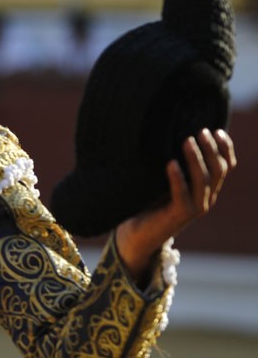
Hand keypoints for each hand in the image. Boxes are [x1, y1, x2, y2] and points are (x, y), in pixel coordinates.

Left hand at [116, 128, 235, 284]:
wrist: (139, 233)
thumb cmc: (151, 202)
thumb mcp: (166, 179)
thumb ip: (175, 164)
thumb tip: (170, 132)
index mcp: (206, 189)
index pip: (225, 168)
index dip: (225, 149)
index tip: (217, 130)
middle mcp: (206, 198)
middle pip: (218, 171)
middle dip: (211, 150)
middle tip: (201, 131)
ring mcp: (194, 208)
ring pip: (204, 181)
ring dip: (196, 160)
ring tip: (187, 141)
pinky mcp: (179, 216)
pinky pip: (182, 195)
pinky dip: (177, 178)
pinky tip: (171, 163)